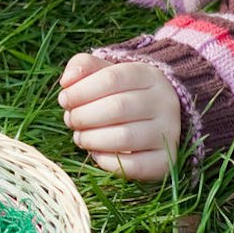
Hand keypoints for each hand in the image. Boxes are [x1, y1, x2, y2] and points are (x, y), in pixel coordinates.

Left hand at [58, 53, 182, 181]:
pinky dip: (107, 162)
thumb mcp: (104, 72)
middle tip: (70, 120)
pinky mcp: (166, 161)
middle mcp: (165, 103)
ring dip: (91, 139)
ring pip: (125, 138)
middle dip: (83, 116)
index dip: (80, 91)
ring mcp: (169, 133)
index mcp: (148, 76)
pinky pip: (134, 166)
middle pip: (117, 108)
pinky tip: (95, 153)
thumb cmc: (119, 92)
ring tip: (79, 137)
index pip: (111, 78)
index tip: (64, 100)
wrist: (153, 119)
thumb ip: (83, 66)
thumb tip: (67, 81)